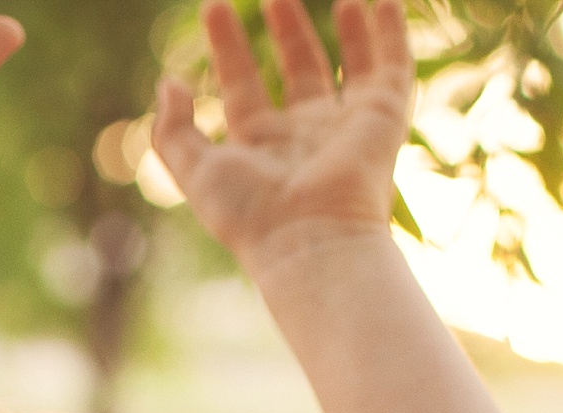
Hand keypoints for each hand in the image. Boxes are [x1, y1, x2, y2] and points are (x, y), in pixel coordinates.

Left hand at [152, 0, 413, 274]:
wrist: (312, 239)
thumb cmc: (250, 213)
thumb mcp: (194, 170)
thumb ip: (172, 130)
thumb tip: (170, 84)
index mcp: (261, 145)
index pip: (243, 85)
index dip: (228, 48)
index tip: (214, 8)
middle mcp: (305, 134)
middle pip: (299, 72)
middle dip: (287, 32)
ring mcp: (346, 125)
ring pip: (350, 67)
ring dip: (346, 31)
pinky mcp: (382, 118)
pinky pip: (392, 67)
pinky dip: (391, 33)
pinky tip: (384, 1)